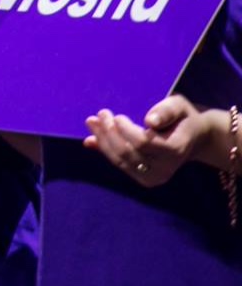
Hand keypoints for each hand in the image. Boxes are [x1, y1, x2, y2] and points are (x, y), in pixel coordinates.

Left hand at [84, 95, 223, 187]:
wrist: (193, 139)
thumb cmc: (182, 118)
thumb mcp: (179, 106)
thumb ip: (166, 111)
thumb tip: (150, 121)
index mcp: (175, 149)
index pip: (143, 142)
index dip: (126, 130)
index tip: (117, 115)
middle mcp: (165, 168)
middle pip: (127, 153)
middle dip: (109, 132)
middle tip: (101, 113)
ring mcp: (154, 177)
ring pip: (119, 160)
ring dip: (102, 140)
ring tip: (92, 121)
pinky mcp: (144, 179)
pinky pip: (119, 164)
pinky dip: (105, 149)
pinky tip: (93, 135)